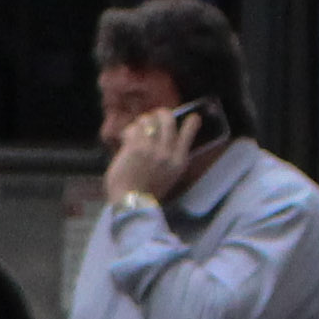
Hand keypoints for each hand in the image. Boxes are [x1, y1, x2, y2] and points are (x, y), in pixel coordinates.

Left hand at [100, 104, 216, 204]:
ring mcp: (152, 149)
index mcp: (179, 161)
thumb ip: (172, 158)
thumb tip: (170, 138)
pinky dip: (129, 131)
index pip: (189, 132)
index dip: (191, 121)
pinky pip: (133, 129)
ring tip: (137, 128)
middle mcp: (168, 152)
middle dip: (160, 114)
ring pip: (148, 120)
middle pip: (168, 119)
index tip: (192, 117)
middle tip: (153, 117)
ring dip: (142, 121)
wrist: (131, 204)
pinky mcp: (135, 148)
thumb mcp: (170, 176)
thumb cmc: (148, 192)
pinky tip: (126, 138)